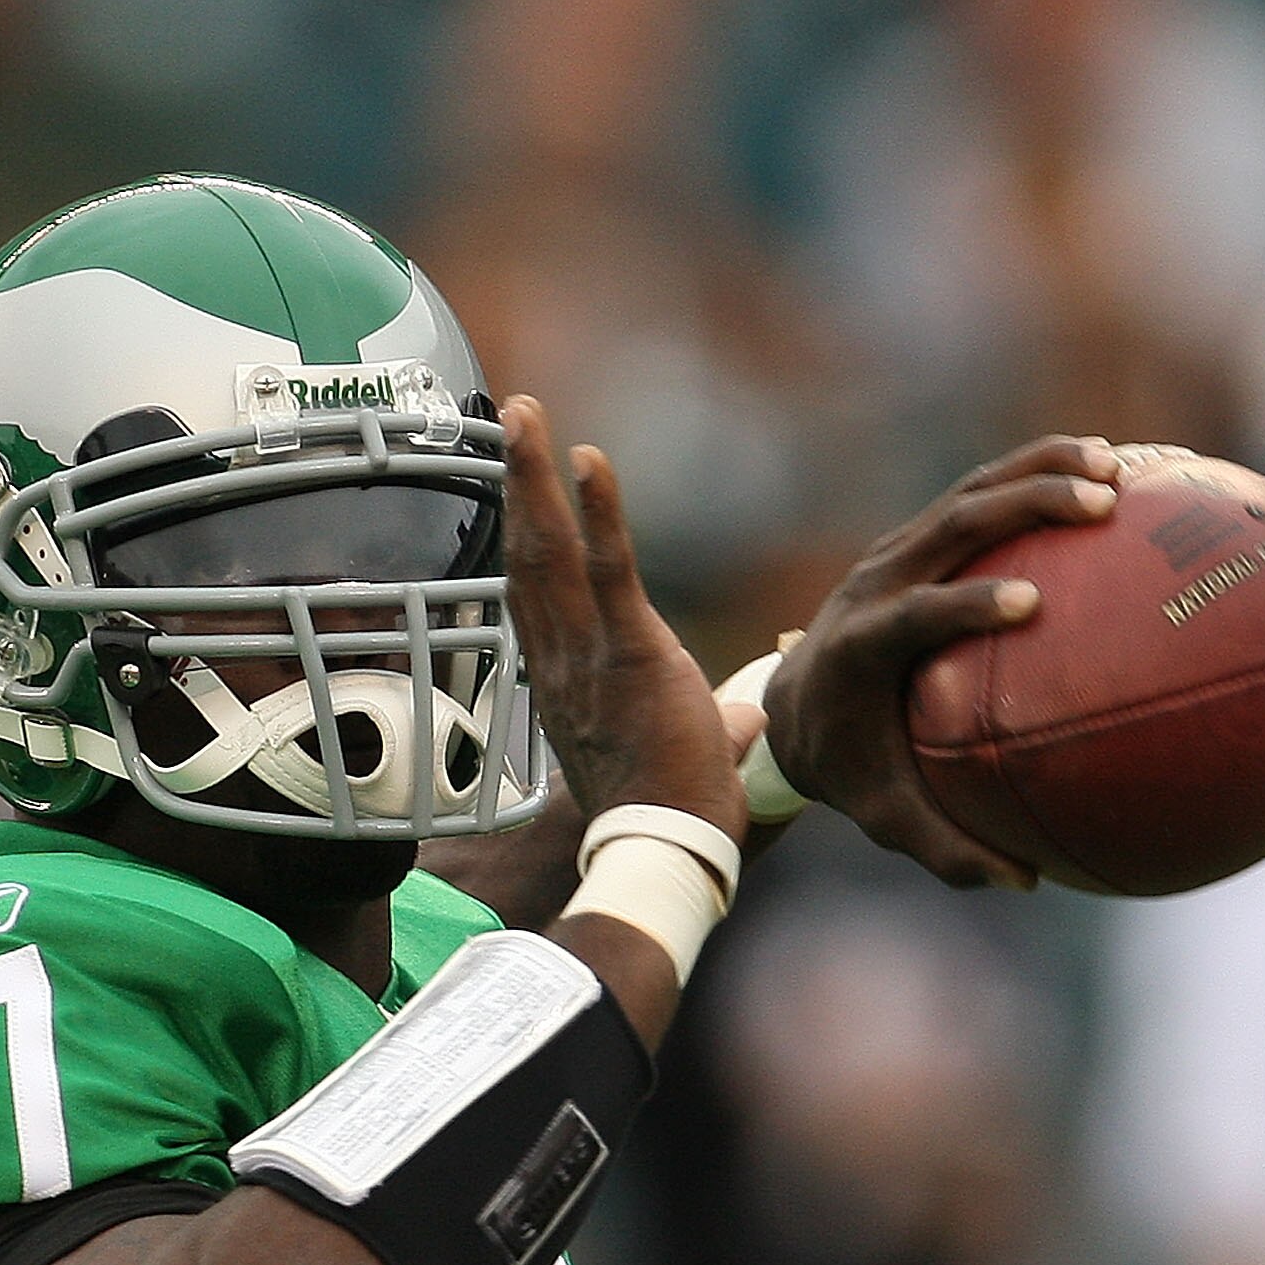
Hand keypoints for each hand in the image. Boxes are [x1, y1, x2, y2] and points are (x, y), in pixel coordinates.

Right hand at [502, 396, 747, 846]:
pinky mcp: (632, 654)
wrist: (668, 852)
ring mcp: (590, 657)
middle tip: (514, 417)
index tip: (518, 485)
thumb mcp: (698, 757)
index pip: (538, 595)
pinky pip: (610, 570)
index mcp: (571, 683)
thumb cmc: (678, 817)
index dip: (524, 534)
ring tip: (525, 412)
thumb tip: (750, 716)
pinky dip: (600, 510)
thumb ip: (719, 725)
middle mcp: (564, 662)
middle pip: (530, 556)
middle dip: (519, 483)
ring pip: (551, 552)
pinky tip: (588, 454)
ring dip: (535, 477)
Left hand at [763, 435, 1123, 890]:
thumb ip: (946, 851)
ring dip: (1039, 470)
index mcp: (858, 649)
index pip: (911, 616)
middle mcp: (873, 584)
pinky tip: (1113, 468)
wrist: (793, 706)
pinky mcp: (919, 539)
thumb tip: (1024, 882)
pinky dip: (1038, 473)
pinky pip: (981, 495)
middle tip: (1100, 503)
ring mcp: (895, 551)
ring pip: (968, 493)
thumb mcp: (887, 817)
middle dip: (1023, 504)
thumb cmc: (849, 769)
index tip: (1029, 604)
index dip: (965, 604)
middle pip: (950, 526)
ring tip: (1117, 466)